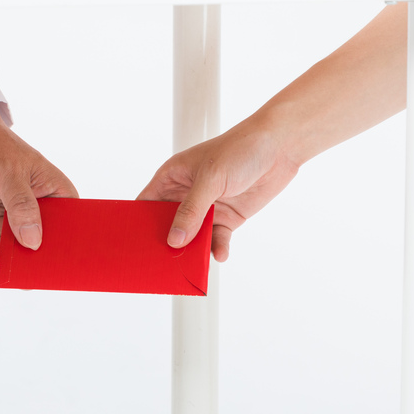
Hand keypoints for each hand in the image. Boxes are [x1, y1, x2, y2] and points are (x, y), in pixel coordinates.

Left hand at [0, 100, 77, 266]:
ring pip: (23, 252)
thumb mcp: (10, 173)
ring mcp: (18, 221)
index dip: (72, 247)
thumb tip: (33, 241)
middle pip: (48, 244)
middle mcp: (42, 211)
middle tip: (33, 276)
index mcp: (58, 194)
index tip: (66, 266)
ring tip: (8, 272)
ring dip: (16, 263)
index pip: (72, 226)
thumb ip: (22, 206)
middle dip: (42, 261)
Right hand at [138, 118, 301, 261]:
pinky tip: (220, 254)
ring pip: (192, 236)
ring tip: (191, 265)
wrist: (279, 148)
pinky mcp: (226, 218)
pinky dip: (217, 248)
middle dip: (167, 242)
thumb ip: (191, 211)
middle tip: (163, 262)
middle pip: (168, 225)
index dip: (139, 222)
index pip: (146, 203)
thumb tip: (174, 239)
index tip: (135, 244)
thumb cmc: (239, 150)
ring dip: (192, 250)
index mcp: (172, 177)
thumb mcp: (210, 180)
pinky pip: (216, 239)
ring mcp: (207, 207)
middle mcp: (186, 194)